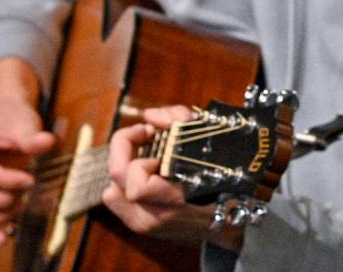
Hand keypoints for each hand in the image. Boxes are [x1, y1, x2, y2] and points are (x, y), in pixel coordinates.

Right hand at [0, 83, 54, 245]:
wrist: (6, 120)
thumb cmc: (12, 121)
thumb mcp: (24, 122)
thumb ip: (32, 136)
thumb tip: (44, 142)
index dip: (5, 180)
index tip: (30, 180)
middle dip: (0, 201)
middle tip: (25, 195)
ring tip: (21, 207)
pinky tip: (3, 237)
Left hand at [103, 106, 244, 251]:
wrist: (230, 223)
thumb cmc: (223, 178)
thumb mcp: (210, 140)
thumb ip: (179, 120)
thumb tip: (150, 116)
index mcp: (175, 199)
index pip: (136, 181)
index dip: (136, 149)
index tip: (150, 132)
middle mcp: (155, 217)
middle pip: (117, 180)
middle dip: (123, 149)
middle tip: (142, 136)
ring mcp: (144, 225)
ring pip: (111, 191)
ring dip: (124, 169)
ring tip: (145, 158)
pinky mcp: (139, 226)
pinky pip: (116, 201)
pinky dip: (124, 184)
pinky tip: (144, 175)